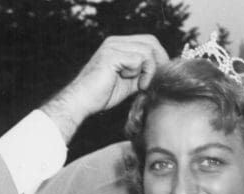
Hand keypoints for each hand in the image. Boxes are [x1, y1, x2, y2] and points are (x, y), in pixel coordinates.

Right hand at [42, 34, 168, 141]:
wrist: (81, 102)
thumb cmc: (101, 95)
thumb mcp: (128, 83)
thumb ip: (142, 74)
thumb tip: (161, 74)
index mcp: (118, 45)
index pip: (148, 41)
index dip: (159, 57)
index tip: (162, 76)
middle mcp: (115, 42)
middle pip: (150, 41)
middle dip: (159, 62)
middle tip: (157, 80)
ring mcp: (112, 47)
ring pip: (147, 51)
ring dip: (150, 71)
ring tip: (142, 86)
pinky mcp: (111, 55)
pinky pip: (138, 59)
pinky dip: (141, 74)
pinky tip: (135, 85)